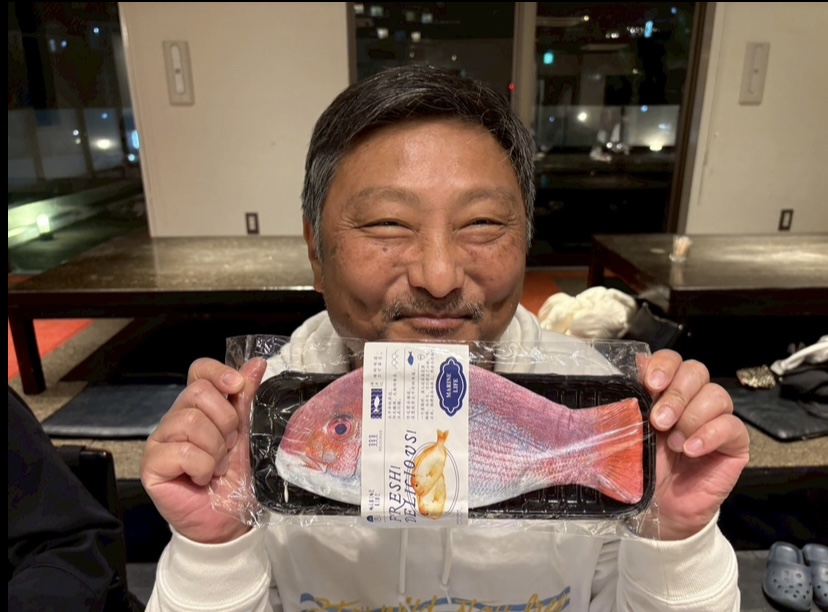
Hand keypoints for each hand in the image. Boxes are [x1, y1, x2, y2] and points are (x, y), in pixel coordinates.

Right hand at [141, 356, 266, 543]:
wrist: (229, 522)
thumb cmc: (235, 480)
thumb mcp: (247, 434)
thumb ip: (246, 400)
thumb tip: (255, 364)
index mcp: (199, 408)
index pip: (199, 372)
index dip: (217, 372)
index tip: (237, 386)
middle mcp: (176, 420)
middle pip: (198, 393)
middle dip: (226, 422)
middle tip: (229, 447)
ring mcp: (161, 441)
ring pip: (191, 422)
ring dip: (215, 448)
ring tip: (217, 466)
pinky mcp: (152, 465)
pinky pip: (183, 452)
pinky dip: (202, 467)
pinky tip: (202, 479)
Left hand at [639, 350, 749, 540]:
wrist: (658, 508)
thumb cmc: (642, 467)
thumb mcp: (630, 432)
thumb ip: (631, 404)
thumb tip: (627, 375)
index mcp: (664, 391)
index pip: (672, 360)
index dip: (663, 365)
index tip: (650, 384)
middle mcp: (692, 399)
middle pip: (696, 371)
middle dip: (676, 394)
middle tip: (659, 421)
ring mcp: (715, 419)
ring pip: (716, 394)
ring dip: (691, 416)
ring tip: (674, 443)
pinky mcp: (734, 443)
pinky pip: (732, 426)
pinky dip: (709, 434)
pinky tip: (691, 449)